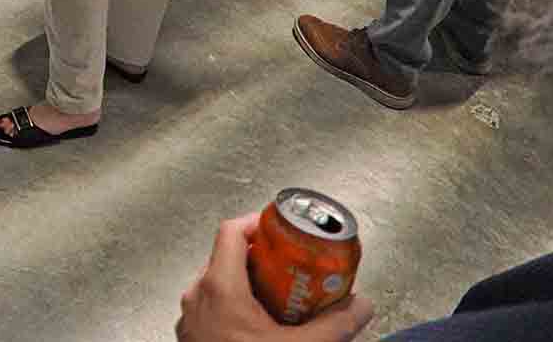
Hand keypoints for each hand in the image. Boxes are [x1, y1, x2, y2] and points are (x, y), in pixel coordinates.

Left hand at [177, 214, 375, 341]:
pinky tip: (258, 326)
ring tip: (278, 297)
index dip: (257, 222)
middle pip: (226, 256)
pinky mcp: (189, 337)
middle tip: (290, 267)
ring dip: (246, 283)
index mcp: (218, 286)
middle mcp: (196, 295)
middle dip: (259, 257)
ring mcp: (189, 317)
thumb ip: (336, 325)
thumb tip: (363, 304)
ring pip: (217, 282)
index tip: (282, 230)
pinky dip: (233, 306)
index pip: (231, 230)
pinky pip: (209, 307)